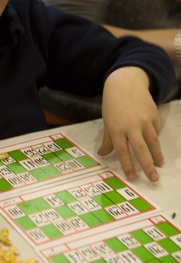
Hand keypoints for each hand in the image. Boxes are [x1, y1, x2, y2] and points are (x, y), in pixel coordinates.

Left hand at [98, 67, 163, 181]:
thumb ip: (108, 139)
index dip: (127, 166)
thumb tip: (102, 154)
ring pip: (153, 142)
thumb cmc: (112, 104)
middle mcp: (131, 126)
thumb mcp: (107, 121)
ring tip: (160, 166)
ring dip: (157, 155)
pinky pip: (155, 131)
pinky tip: (155, 146)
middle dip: (147, 166)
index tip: (133, 177)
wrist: (126, 83)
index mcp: (116, 129)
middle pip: (140, 150)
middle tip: (153, 179)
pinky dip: (155, 139)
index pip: (122, 151)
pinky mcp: (153, 115)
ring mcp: (144, 120)